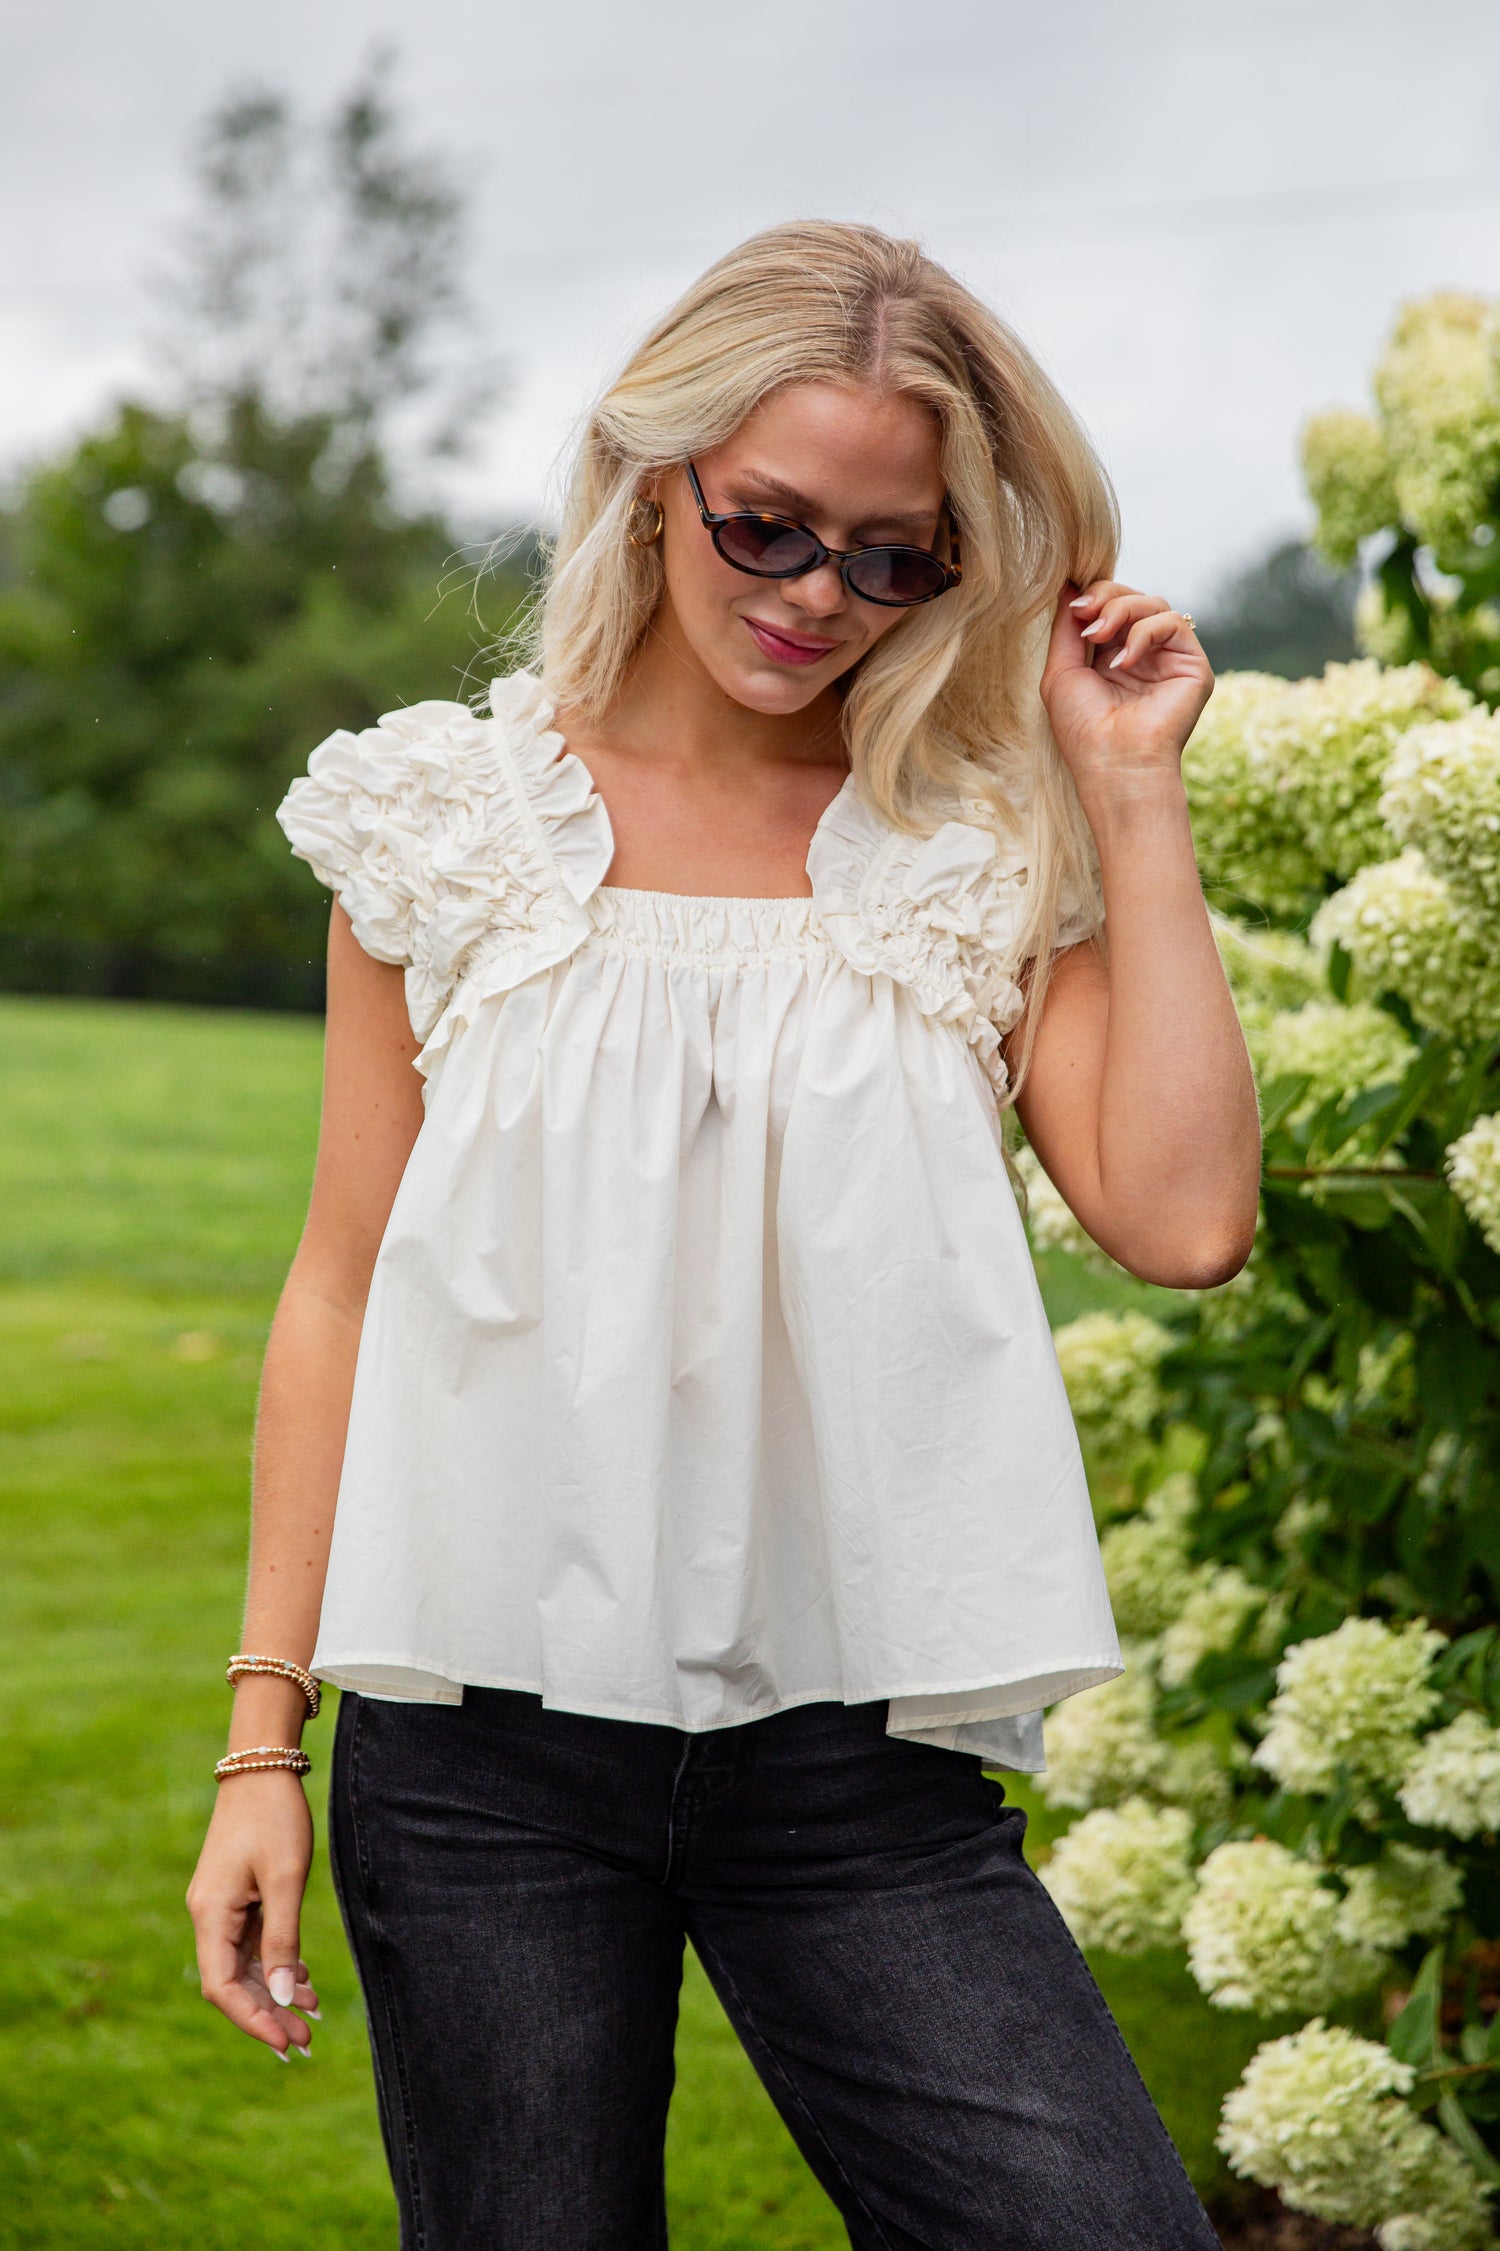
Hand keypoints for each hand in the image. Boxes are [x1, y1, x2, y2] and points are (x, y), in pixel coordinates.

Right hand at [187, 1769, 318, 2056]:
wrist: (262, 1765)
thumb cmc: (275, 1816)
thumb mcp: (286, 1879)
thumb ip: (282, 1940)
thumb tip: (278, 1997)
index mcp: (211, 1914)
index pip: (222, 1987)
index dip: (252, 2019)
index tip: (284, 2043)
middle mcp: (209, 1916)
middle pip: (233, 1983)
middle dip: (268, 2014)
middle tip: (306, 2043)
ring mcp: (222, 1907)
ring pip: (245, 1966)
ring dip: (275, 1993)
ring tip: (312, 2018)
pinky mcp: (237, 1897)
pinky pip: (253, 1944)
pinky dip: (277, 1965)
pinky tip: (303, 1983)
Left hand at [1039, 579, 1212, 800]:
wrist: (1113, 765)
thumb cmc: (1084, 730)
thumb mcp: (1062, 672)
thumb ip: (1066, 628)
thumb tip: (1067, 585)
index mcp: (1114, 656)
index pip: (1112, 606)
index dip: (1095, 596)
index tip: (1075, 609)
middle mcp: (1144, 655)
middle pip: (1133, 597)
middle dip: (1107, 598)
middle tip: (1088, 622)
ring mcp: (1168, 659)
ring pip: (1154, 603)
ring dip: (1122, 611)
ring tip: (1099, 638)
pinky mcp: (1192, 665)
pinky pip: (1173, 623)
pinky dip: (1144, 633)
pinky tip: (1125, 662)